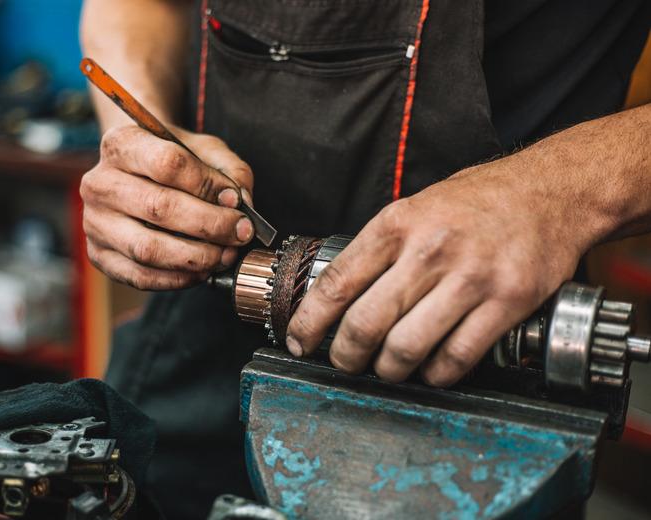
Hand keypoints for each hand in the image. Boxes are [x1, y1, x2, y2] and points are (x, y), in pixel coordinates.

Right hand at [81, 125, 254, 289]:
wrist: (135, 173)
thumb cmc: (172, 160)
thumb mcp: (203, 149)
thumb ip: (229, 170)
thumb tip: (242, 203)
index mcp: (122, 145)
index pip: (167, 163)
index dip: (207, 185)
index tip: (235, 200)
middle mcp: (100, 183)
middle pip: (158, 207)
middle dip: (209, 225)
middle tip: (240, 233)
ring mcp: (95, 222)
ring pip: (148, 248)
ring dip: (196, 257)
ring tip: (225, 255)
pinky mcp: (100, 255)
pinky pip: (140, 276)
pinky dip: (178, 279)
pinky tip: (202, 271)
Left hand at [286, 156, 588, 386]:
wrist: (551, 190)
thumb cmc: (477, 201)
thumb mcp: (416, 207)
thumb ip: (380, 248)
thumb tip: (338, 295)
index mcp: (397, 223)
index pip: (337, 283)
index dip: (310, 322)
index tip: (299, 341)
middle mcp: (429, 250)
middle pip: (365, 323)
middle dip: (345, 355)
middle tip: (345, 362)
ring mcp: (470, 278)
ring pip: (406, 347)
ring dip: (389, 369)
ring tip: (388, 368)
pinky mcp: (507, 302)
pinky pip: (457, 357)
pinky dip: (436, 374)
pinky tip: (431, 369)